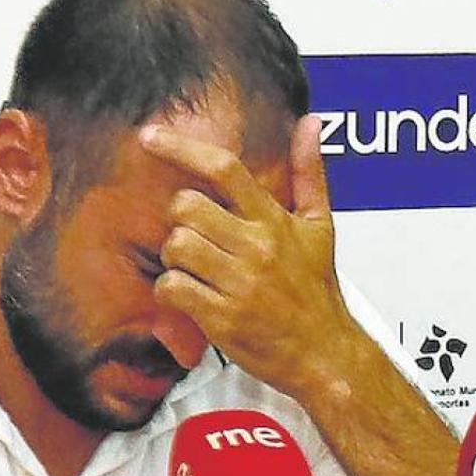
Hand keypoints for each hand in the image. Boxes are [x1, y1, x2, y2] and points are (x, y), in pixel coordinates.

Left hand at [140, 117, 358, 399]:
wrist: (325, 352)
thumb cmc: (317, 290)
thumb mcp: (321, 226)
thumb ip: (310, 172)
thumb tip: (311, 123)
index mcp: (275, 221)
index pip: (225, 169)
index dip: (181, 148)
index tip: (150, 137)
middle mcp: (257, 247)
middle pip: (186, 207)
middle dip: (180, 220)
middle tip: (196, 237)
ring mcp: (239, 283)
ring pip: (176, 246)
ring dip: (175, 256)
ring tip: (195, 268)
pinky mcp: (222, 318)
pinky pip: (172, 287)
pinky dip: (170, 290)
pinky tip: (189, 295)